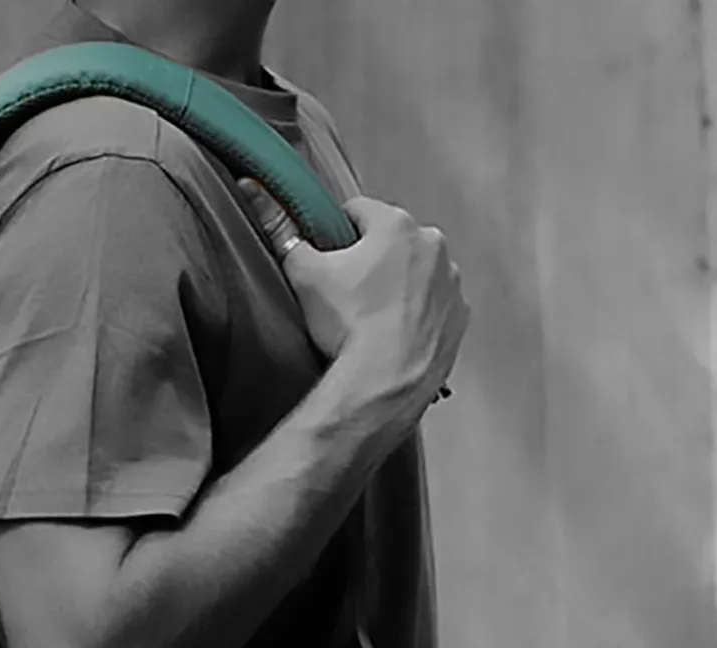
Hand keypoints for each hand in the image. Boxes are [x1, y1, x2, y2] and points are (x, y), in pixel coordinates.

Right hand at [237, 180, 469, 407]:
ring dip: (398, 287)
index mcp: (396, 225)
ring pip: (416, 273)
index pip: (357, 211)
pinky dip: (417, 315)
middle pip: (391, 242)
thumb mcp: (305, 275)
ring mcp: (450, 283)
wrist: (385, 382)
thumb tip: (259, 196)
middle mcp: (432, 246)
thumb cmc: (351, 327)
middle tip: (347, 293)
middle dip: (372, 260)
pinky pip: (433, 306)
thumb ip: (283, 231)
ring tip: (371, 318)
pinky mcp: (458, 318)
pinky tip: (394, 334)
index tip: (328, 258)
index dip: (335, 233)